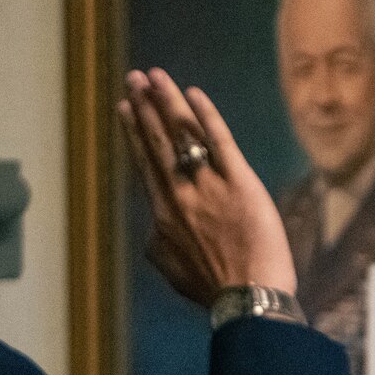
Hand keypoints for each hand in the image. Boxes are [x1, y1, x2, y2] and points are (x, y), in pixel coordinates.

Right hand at [116, 69, 297, 307]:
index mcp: (163, 214)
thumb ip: (159, 243)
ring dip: (167, 101)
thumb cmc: (214, 289)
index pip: (145, 163)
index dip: (134, 132)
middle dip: (144, 106)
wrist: (249, 298)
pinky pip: (220, 141)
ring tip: (155, 76)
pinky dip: (206, 115)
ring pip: (183, 135)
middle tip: (134, 78)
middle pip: (157, 141)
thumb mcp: (172, 269)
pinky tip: (193, 94)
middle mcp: (180, 194)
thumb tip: (153, 229)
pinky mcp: (240, 183)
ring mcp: (209, 187)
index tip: (125, 108)